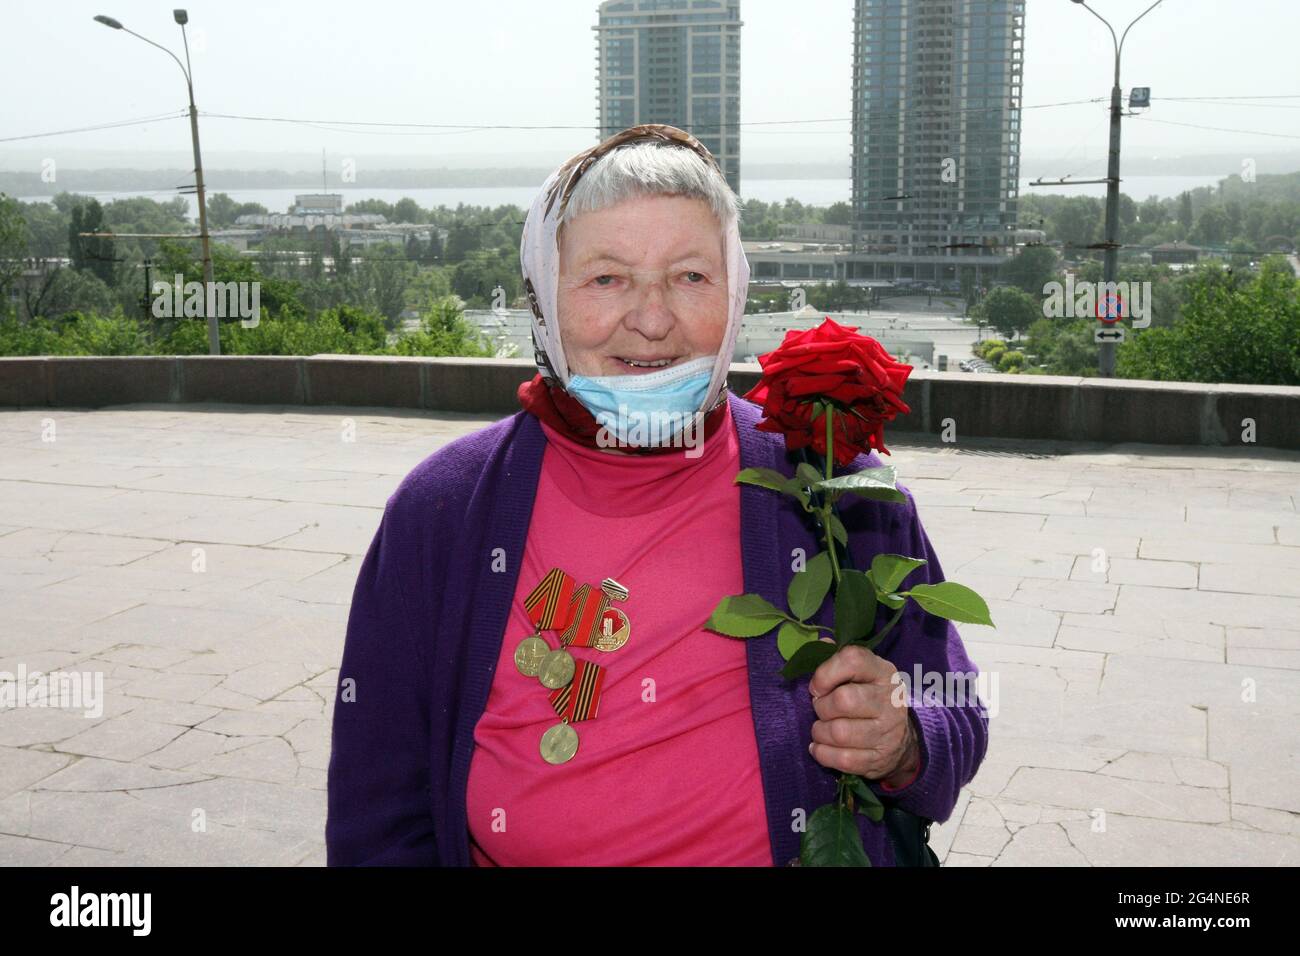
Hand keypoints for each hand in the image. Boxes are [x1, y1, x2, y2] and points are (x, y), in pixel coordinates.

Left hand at [807, 643, 919, 785]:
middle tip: (821, 709)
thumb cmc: (870, 698)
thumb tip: (821, 642)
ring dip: (820, 731)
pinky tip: (820, 747)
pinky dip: (823, 754)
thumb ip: (839, 658)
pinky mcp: (878, 759)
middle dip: (821, 707)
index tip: (817, 686)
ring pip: (839, 732)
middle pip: (844, 700)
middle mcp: (889, 700)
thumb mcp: (862, 674)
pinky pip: (842, 759)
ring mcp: (887, 732)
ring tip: (821, 729)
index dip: (826, 672)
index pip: (853, 660)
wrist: (902, 739)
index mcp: (883, 672)